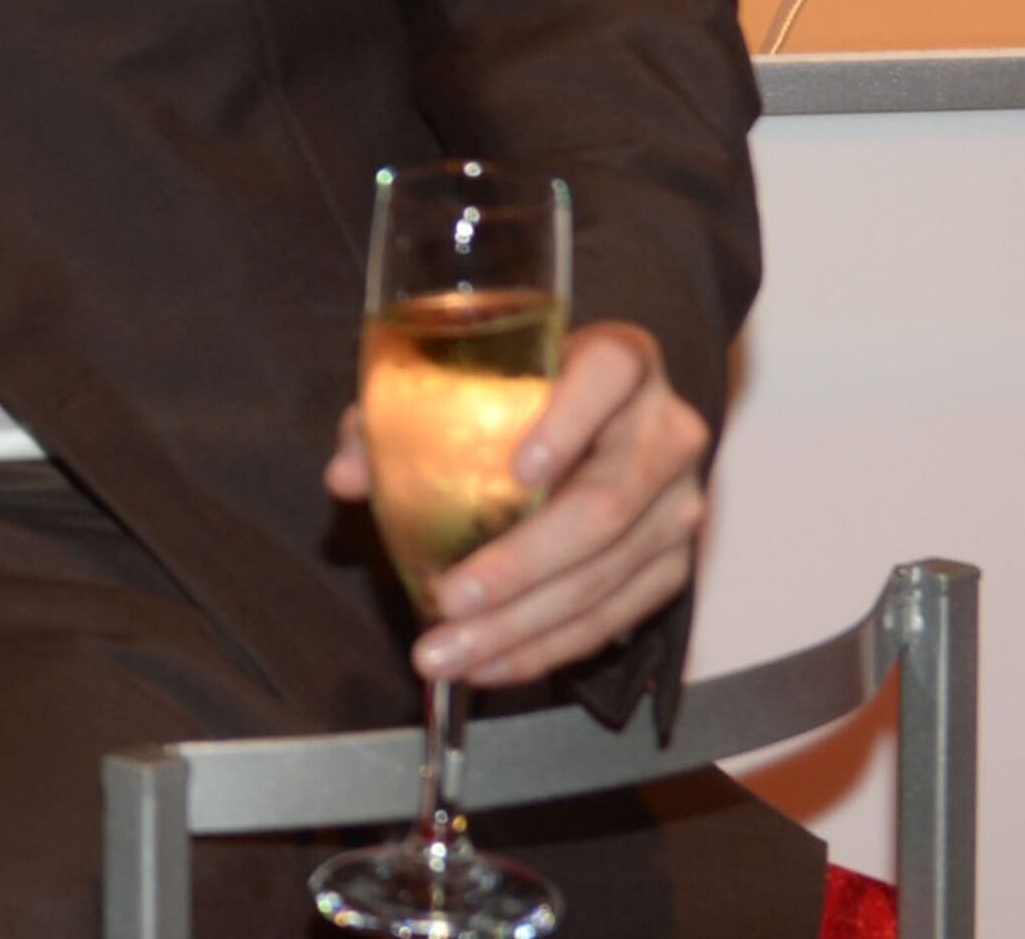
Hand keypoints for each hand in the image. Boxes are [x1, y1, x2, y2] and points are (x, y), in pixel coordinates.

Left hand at [324, 319, 710, 689]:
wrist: (598, 420)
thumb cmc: (516, 394)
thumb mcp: (461, 385)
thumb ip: (395, 419)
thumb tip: (345, 477)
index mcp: (620, 362)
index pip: (609, 372)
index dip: (568, 420)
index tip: (519, 470)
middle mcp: (663, 431)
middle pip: (603, 504)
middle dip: (521, 564)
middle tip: (449, 598)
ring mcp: (678, 504)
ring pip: (605, 575)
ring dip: (523, 625)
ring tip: (450, 651)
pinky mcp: (674, 564)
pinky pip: (613, 617)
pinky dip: (547, 647)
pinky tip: (490, 663)